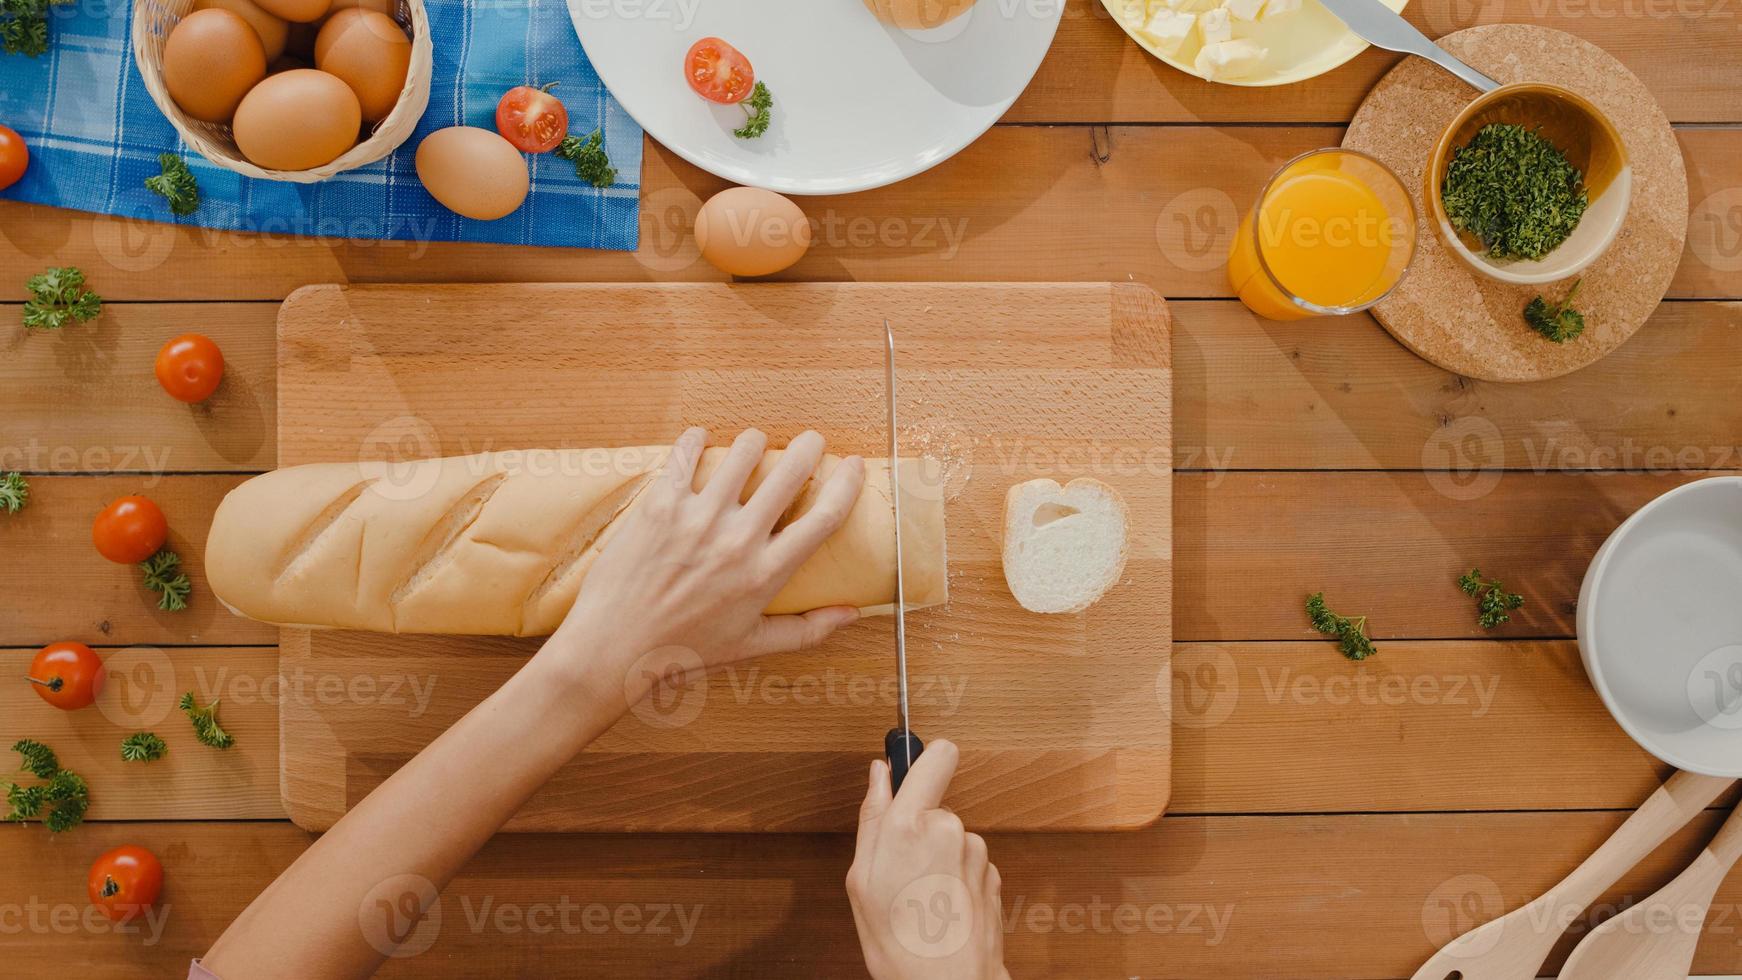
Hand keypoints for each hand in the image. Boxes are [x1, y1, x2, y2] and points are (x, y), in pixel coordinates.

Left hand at [550, 427, 865, 699]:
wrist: (615, 646)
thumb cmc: (684, 649)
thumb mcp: (752, 644)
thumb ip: (807, 630)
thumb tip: (852, 614)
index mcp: (766, 573)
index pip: (825, 517)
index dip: (847, 483)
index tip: (854, 466)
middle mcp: (738, 540)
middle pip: (790, 472)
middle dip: (809, 447)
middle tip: (810, 442)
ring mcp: (698, 518)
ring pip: (743, 452)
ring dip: (755, 442)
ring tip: (755, 444)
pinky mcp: (661, 505)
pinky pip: (686, 454)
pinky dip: (696, 440)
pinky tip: (700, 438)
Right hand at [848, 741, 1008, 979]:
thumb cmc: (897, 942)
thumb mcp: (861, 879)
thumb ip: (872, 816)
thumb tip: (879, 773)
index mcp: (909, 824)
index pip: (936, 755)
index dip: (924, 756)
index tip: (911, 764)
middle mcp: (949, 829)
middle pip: (935, 806)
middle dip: (919, 828)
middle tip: (900, 870)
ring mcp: (977, 852)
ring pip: (951, 837)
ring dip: (938, 858)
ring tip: (921, 897)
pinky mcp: (994, 874)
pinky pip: (968, 862)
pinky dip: (955, 878)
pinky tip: (942, 907)